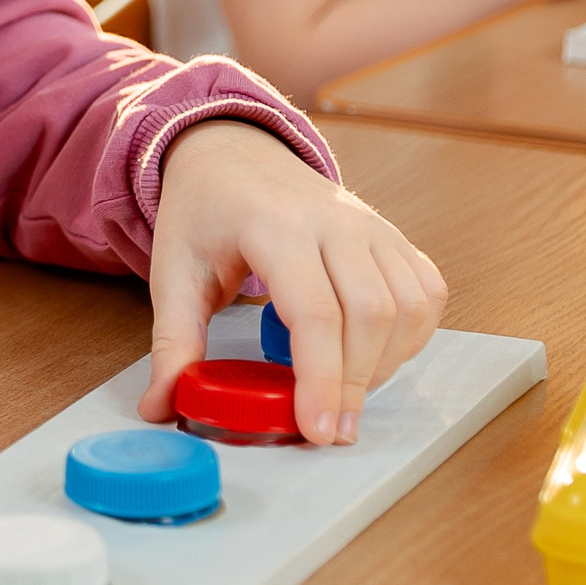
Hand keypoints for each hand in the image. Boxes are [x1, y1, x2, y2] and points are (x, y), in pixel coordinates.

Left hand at [138, 120, 445, 445]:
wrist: (230, 154)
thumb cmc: (203, 213)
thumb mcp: (172, 274)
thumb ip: (172, 344)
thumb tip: (159, 408)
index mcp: (273, 226)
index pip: (315, 312)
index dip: (323, 379)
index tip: (318, 430)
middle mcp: (333, 220)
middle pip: (370, 314)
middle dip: (356, 384)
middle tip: (330, 428)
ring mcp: (369, 224)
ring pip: (407, 306)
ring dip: (386, 362)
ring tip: (343, 386)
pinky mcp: (392, 235)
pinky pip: (426, 292)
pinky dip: (411, 335)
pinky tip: (372, 352)